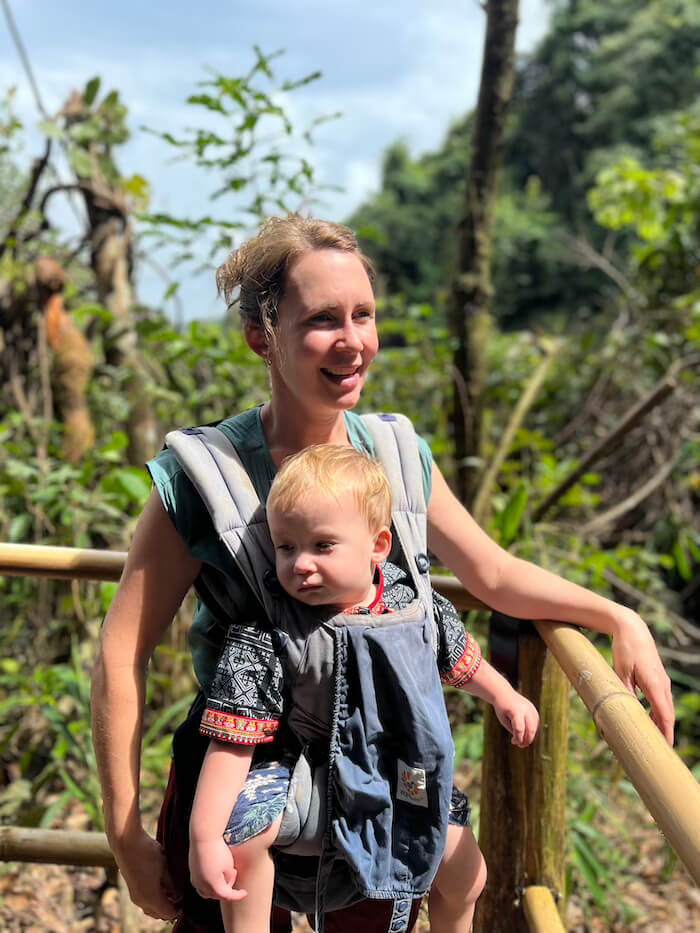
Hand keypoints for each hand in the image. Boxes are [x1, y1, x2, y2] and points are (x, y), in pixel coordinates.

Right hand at [113, 826, 180, 920]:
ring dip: (161, 904)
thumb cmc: (147, 853)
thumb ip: (172, 884)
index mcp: (150, 898)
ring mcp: (134, 895)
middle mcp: (141, 901)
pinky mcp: (131, 888)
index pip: (168, 913)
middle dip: (170, 908)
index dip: (179, 910)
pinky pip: (144, 900)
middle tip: (180, 898)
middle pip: (158, 914)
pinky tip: (161, 886)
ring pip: (150, 908)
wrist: (126, 842)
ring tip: (172, 891)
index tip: (186, 902)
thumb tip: (178, 894)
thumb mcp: (164, 868)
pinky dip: (153, 899)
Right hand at [189, 836, 247, 901]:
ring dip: (216, 888)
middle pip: (217, 895)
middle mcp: (203, 886)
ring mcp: (196, 879)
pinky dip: (208, 883)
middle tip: (233, 873)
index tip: (245, 893)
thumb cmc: (218, 850)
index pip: (228, 896)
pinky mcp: (192, 872)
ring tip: (222, 874)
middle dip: (227, 888)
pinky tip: (213, 872)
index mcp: (214, 886)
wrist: (203, 837)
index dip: (238, 895)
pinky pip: (200, 884)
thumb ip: (229, 877)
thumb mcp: (229, 865)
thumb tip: (225, 880)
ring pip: (206, 892)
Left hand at [494, 689, 539, 747]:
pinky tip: (527, 735)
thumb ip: (513, 730)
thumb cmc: (502, 708)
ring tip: (523, 742)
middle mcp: (526, 709)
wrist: (504, 694)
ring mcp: (531, 709)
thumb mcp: (504, 720)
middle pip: (530, 729)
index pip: (519, 729)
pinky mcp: (534, 709)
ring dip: (531, 737)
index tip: (513, 742)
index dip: (518, 738)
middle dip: (526, 740)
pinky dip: (533, 731)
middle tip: (520, 746)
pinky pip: (536, 723)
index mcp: (516, 711)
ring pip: (535, 727)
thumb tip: (522, 741)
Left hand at [611, 607, 674, 744]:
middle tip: (658, 751)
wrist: (632, 629)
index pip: (664, 715)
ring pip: (664, 708)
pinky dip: (656, 713)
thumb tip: (623, 712)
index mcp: (655, 684)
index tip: (665, 748)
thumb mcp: (620, 672)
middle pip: (666, 715)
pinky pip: (660, 700)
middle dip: (664, 733)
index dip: (666, 733)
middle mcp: (662, 685)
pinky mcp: (657, 679)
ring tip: (652, 740)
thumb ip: (624, 692)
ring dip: (659, 723)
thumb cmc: (625, 649)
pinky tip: (648, 720)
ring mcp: (662, 682)